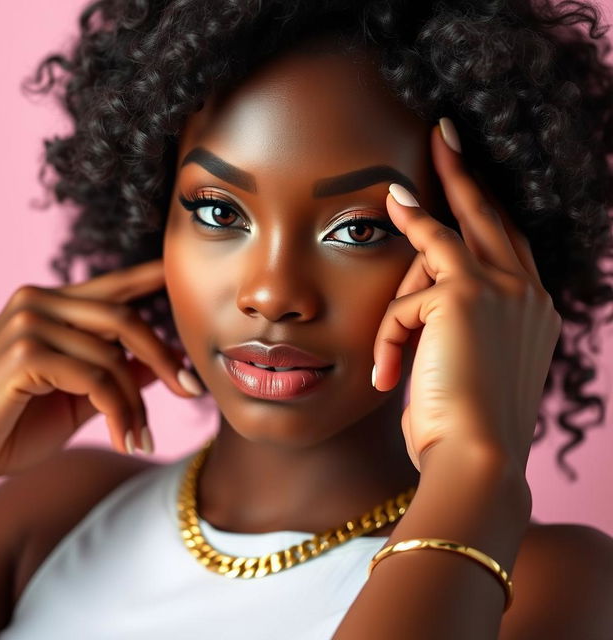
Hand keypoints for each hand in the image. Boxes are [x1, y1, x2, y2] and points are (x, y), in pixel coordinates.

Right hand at [0, 259, 202, 483]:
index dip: (151, 277)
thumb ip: (114, 374)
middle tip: (192, 391)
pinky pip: (96, 380)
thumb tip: (159, 364)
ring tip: (141, 438)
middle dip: (164, 357)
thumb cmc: (11, 427)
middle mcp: (38, 302)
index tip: (182, 275)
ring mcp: (29, 322)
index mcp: (50, 305)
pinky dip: (119, 413)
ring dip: (136, 404)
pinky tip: (124, 440)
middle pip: (125, 319)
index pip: (112, 286)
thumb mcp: (76, 398)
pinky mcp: (24, 353)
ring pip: (113, 358)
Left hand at [373, 118, 561, 473]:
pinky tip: (385, 366)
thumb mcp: (464, 371)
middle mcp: (526, 292)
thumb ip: (454, 332)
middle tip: (445, 132)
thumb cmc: (463, 427)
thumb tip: (422, 311)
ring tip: (393, 229)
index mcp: (531, 310)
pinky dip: (390, 325)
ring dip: (413, 227)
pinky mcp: (464, 296)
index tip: (470, 183)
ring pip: (446, 237)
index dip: (485, 211)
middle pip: (489, 214)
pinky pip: (409, 290)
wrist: (478, 461)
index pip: (506, 245)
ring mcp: (501, 290)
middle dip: (463, 171)